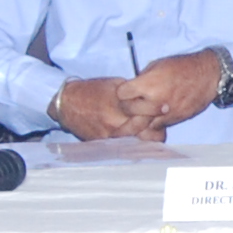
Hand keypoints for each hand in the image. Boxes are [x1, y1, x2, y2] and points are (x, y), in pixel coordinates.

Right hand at [49, 76, 164, 142]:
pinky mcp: (102, 143)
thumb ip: (131, 93)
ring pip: (135, 143)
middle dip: (156, 130)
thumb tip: (148, 96)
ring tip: (151, 136)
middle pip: (144, 131)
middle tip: (161, 126)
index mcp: (120, 103)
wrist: (67, 103)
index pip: (146, 111)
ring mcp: (109, 135)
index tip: (165, 108)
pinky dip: (130, 145)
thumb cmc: (91, 91)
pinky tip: (136, 142)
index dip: (157, 110)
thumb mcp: (113, 85)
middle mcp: (116, 120)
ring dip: (145, 140)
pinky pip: (122, 147)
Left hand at [125, 49, 226, 131]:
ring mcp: (164, 114)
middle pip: (129, 112)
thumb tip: (132, 88)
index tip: (126, 91)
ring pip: (142, 124)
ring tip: (141, 114)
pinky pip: (157, 127)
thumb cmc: (182, 67)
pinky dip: (153, 124)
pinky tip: (155, 116)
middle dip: (127, 107)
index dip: (122, 92)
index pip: (122, 94)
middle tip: (131, 103)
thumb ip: (142, 79)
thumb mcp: (157, 65)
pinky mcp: (174, 121)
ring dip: (139, 119)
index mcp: (148, 84)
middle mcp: (155, 101)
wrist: (207, 76)